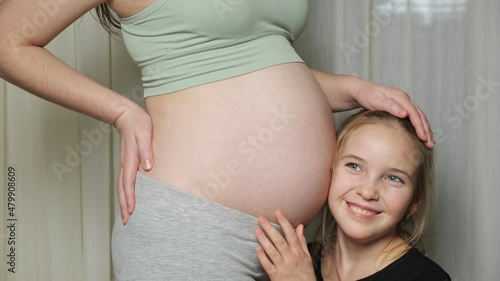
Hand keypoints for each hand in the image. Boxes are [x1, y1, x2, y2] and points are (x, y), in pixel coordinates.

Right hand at [114, 105, 153, 223]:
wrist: (127, 115)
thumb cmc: (139, 124)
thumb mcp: (145, 134)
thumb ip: (146, 150)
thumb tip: (149, 168)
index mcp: (130, 160)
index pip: (129, 183)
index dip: (130, 198)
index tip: (131, 211)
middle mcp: (125, 164)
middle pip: (122, 189)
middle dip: (123, 206)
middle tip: (126, 222)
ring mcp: (124, 164)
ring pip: (122, 187)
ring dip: (123, 201)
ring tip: (125, 215)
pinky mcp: (127, 162)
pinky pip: (124, 181)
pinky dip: (124, 192)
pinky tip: (128, 198)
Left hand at [255, 211, 315, 280]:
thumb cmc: (305, 274)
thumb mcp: (307, 257)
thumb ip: (301, 241)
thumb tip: (300, 226)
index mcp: (298, 252)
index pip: (291, 234)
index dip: (284, 222)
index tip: (277, 212)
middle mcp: (291, 258)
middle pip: (279, 241)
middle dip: (269, 228)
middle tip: (261, 218)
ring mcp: (283, 267)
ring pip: (272, 251)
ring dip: (264, 240)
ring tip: (256, 230)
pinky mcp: (276, 276)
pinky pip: (268, 266)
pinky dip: (262, 258)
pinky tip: (257, 249)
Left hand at [349, 76, 433, 147]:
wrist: (360, 90)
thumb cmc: (366, 95)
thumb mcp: (376, 100)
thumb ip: (391, 106)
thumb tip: (405, 113)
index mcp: (401, 97)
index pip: (414, 113)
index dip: (420, 126)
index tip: (424, 138)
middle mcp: (404, 99)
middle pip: (420, 116)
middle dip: (427, 130)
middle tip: (430, 144)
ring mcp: (403, 103)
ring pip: (419, 117)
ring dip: (425, 129)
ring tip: (429, 142)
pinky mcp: (400, 107)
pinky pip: (414, 117)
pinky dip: (419, 126)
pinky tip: (421, 134)